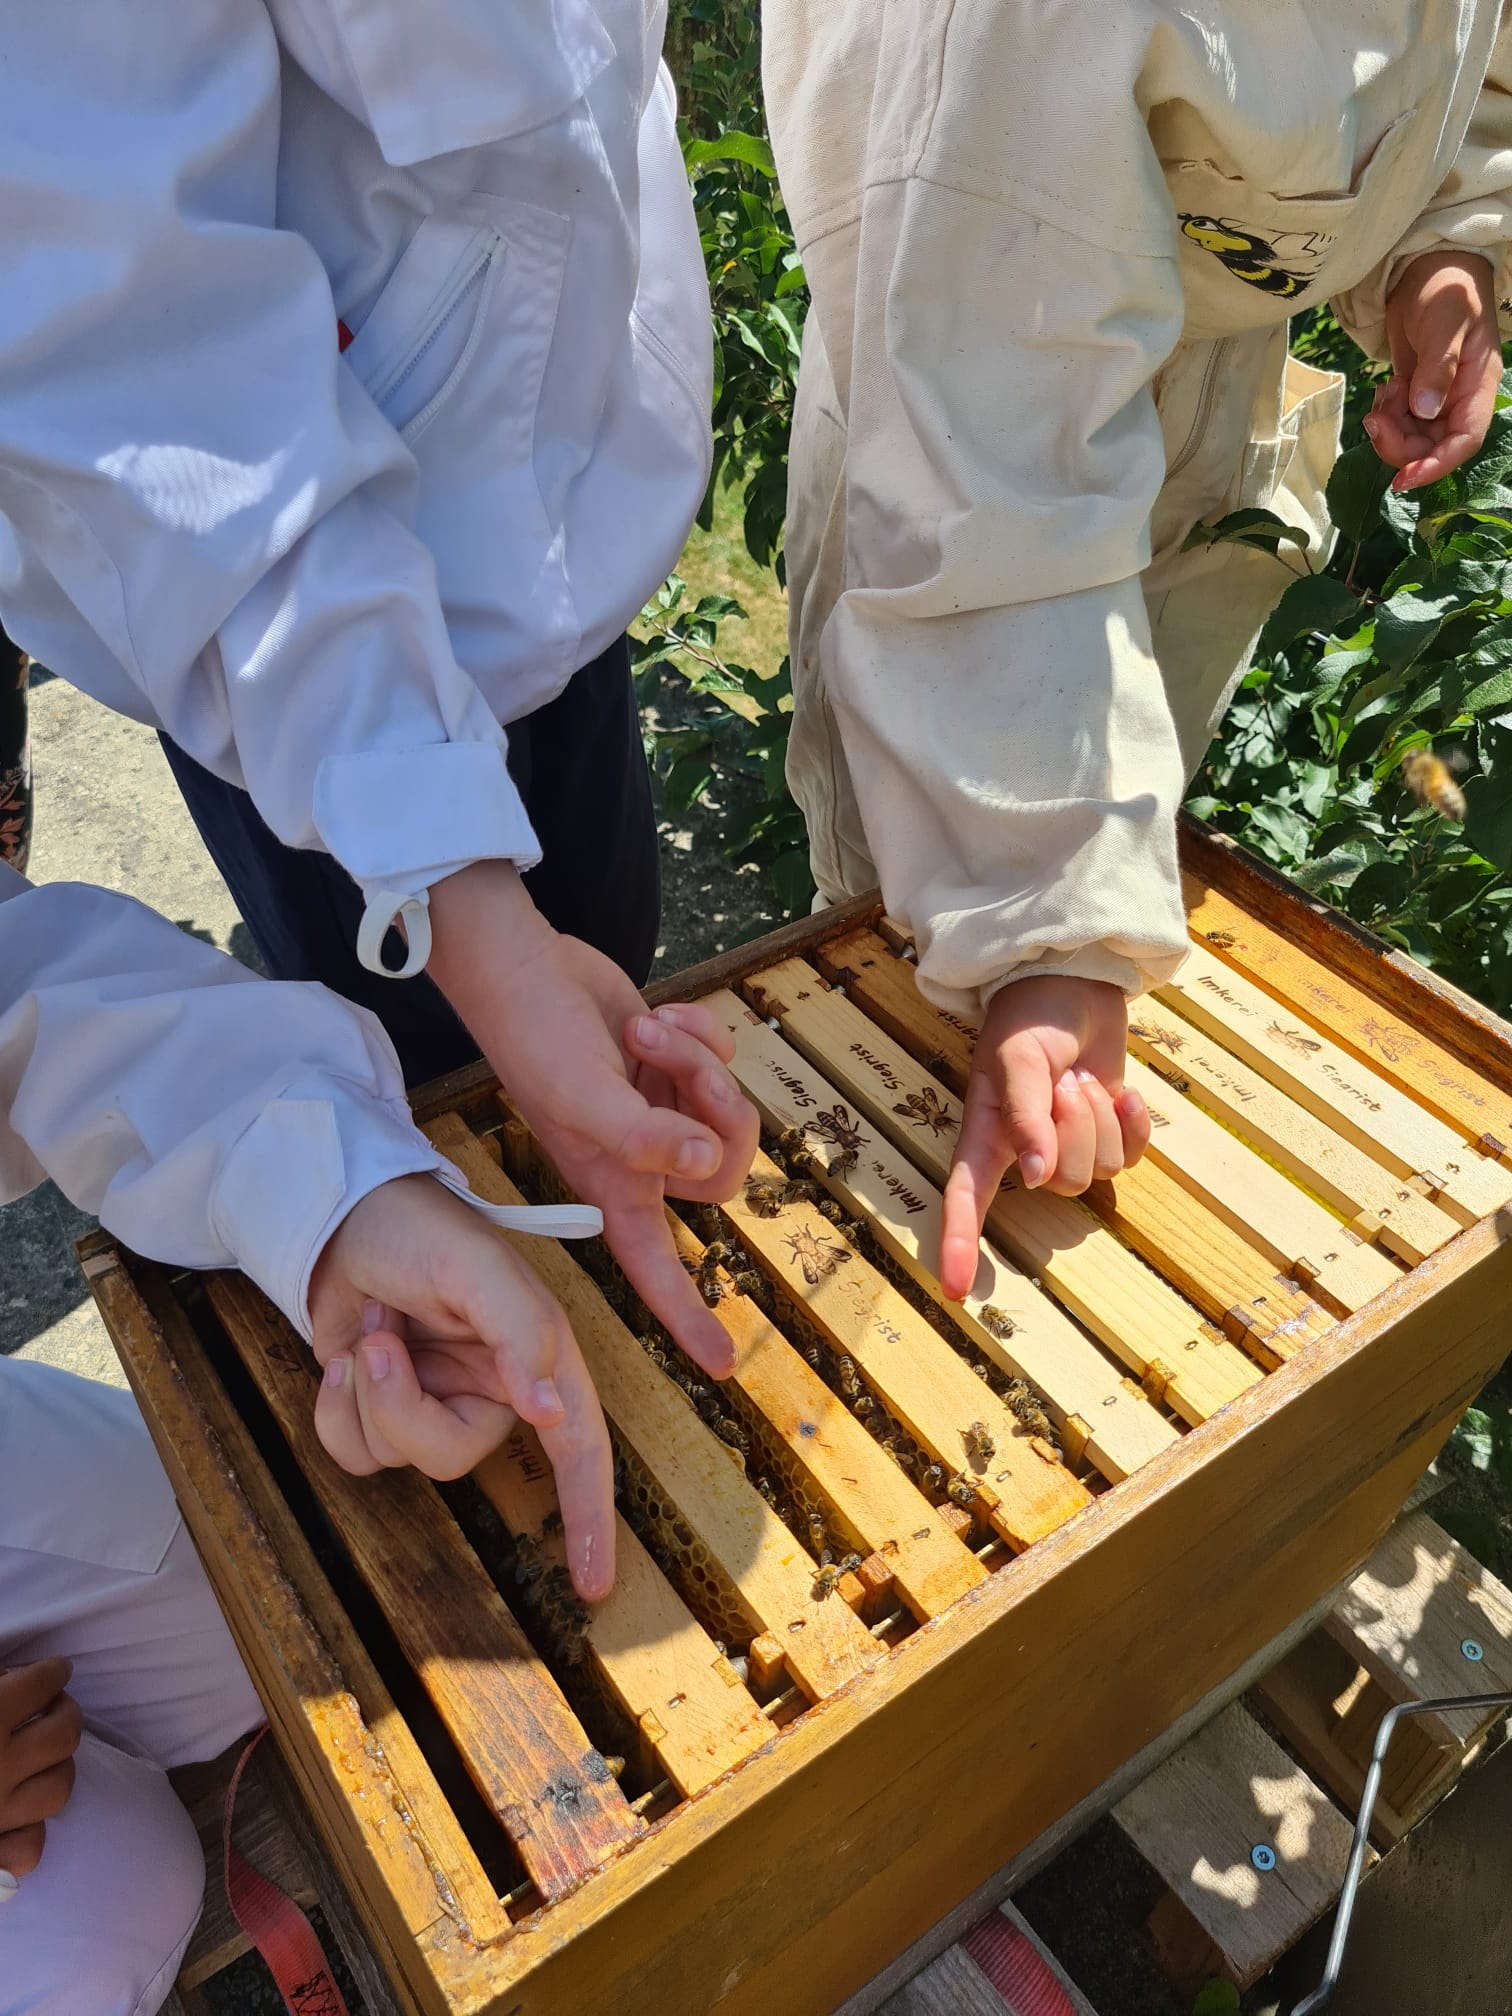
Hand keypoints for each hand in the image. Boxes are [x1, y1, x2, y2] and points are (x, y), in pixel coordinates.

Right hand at [0, 1659, 81, 1891]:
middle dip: (64, 1711)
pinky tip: (23, 1810)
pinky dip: (32, 1830)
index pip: (39, 1683)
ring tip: (43, 1752)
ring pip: (59, 1787)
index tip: (56, 1669)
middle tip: (52, 1705)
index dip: (51, 1672)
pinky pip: (30, 1846)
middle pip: (64, 1732)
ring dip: (57, 1765)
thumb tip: (11, 1677)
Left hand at [308, 1172, 616, 1598]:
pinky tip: (341, 1359)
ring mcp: (432, 1401)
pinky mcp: (381, 1407)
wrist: (340, 1213)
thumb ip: (523, 1335)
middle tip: (382, 1344)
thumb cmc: (421, 1228)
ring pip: (399, 1458)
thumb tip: (551, 1414)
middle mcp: (492, 1390)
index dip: (591, 1518)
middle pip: (453, 1457)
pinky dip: (336, 1411)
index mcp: (538, 1357)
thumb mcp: (479, 1270)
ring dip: (366, 1397)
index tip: (594, 1585)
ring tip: (369, 1332)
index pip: (579, 1449)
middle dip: (403, 1409)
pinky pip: (357, 1453)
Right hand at [429, 862, 758, 1379]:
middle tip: (676, 1063)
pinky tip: (655, 1016)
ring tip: (647, 1029)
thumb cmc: (535, 1038)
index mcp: (614, 1185)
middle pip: (725, 1171)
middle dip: (714, 1106)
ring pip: (726, 1109)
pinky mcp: (672, 1067)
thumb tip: (708, 1158)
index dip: (686, 1318)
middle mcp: (641, 1157)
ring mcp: (661, 1112)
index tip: (722, 1364)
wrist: (523, 965)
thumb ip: (647, 1134)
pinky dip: (696, 1033)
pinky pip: (721, 1062)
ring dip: (696, 1061)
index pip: (655, 1268)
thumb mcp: (585, 1094)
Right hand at [938, 976, 1148, 1298]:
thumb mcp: (1018, 1058)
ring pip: (1102, 1171)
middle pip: (1063, 1182)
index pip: (968, 1199)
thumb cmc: (1030, 1016)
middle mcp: (1026, 1151)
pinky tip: (1120, 1090)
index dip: (960, 1244)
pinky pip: (1133, 1157)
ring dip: (1102, 1117)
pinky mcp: (1109, 1134)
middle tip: (1063, 1082)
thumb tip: (1034, 1178)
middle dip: (1075, 1129)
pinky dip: (1135, 1121)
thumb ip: (1024, 1117)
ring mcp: (1071, 1146)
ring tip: (1082, 1078)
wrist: (1075, 982)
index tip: (954, 1290)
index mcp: (987, 1133)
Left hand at [1365, 251, 1500, 490]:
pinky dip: (1386, 413)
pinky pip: (1399, 421)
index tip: (1403, 480)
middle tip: (1374, 420)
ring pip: (1411, 437)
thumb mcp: (1445, 323)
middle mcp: (1459, 398)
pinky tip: (1385, 387)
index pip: (1464, 441)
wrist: (1426, 268)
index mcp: (1477, 386)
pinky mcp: (1416, 392)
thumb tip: (1425, 411)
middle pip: (1431, 446)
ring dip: (1390, 427)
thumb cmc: (1447, 287)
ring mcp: (1437, 397)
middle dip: (1399, 444)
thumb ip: (1438, 368)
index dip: (1436, 465)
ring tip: (1385, 392)